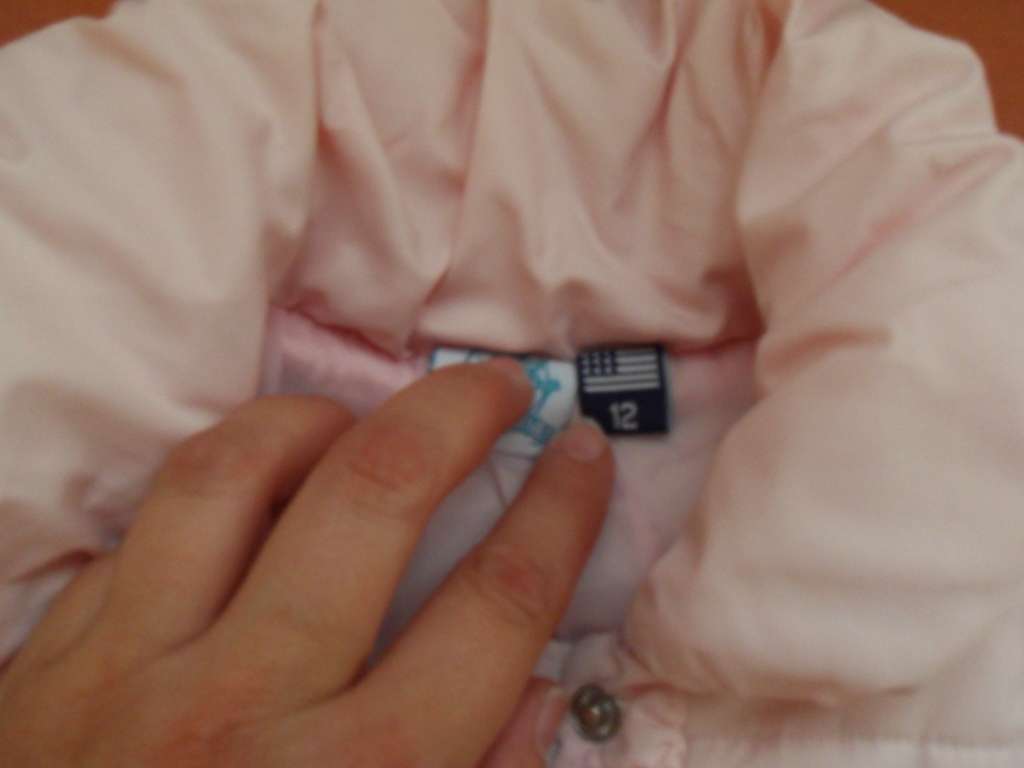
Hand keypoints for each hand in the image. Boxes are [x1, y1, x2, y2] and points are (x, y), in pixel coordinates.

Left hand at [0, 360, 612, 766]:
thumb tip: (539, 688)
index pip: (496, 606)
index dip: (559, 513)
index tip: (583, 452)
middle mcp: (248, 707)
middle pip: (374, 497)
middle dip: (455, 413)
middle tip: (497, 384)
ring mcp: (132, 673)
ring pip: (230, 475)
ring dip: (315, 419)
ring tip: (361, 418)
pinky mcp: (51, 664)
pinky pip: (140, 530)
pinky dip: (211, 490)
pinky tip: (249, 491)